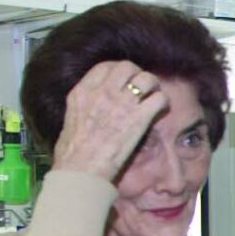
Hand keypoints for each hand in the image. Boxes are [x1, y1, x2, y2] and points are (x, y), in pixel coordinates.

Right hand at [51, 61, 168, 182]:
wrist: (81, 169)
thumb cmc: (72, 154)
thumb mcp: (71, 120)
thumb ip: (84, 107)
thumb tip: (92, 108)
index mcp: (83, 92)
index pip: (104, 66)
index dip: (118, 70)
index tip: (124, 80)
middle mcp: (103, 92)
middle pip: (127, 67)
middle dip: (137, 74)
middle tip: (141, 87)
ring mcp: (122, 103)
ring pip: (146, 78)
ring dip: (153, 85)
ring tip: (153, 96)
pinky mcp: (139, 118)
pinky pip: (159, 98)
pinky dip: (163, 102)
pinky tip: (160, 110)